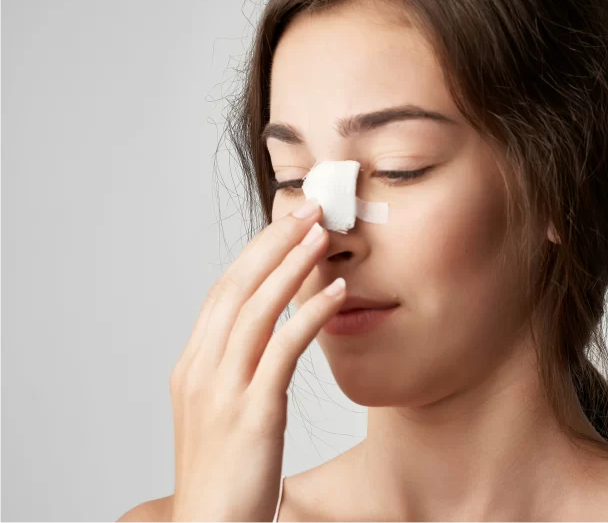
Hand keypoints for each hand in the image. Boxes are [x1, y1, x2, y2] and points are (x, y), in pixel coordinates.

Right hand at [169, 200, 345, 521]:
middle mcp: (201, 372)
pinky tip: (336, 294)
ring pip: (256, 310)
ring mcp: (222, 393)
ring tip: (324, 234)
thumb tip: (272, 334)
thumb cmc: (226, 477)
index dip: (256, 252)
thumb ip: (241, 371)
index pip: (223, 293)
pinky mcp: (252, 416)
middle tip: (310, 208)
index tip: (287, 223)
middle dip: (274, 243)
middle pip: (236, 289)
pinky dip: (309, 316)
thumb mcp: (226, 413)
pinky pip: (282, 352)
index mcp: (193, 368)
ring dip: (292, 266)